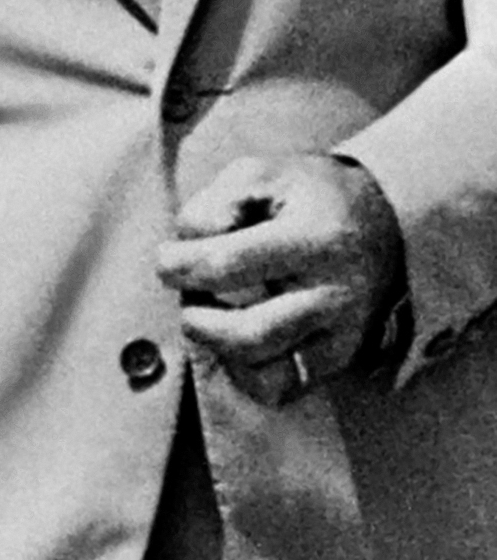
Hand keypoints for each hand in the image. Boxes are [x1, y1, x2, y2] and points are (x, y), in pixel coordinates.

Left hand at [156, 152, 406, 404]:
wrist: (389, 222)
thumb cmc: (310, 195)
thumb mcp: (261, 172)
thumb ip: (216, 202)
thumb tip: (188, 243)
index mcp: (312, 239)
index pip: (228, 265)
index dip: (180, 266)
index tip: (169, 260)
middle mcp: (332, 294)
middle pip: (247, 333)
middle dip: (197, 318)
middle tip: (189, 294)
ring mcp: (341, 332)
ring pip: (265, 370)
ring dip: (218, 347)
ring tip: (211, 316)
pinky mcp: (342, 356)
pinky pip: (285, 386)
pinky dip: (246, 374)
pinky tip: (235, 343)